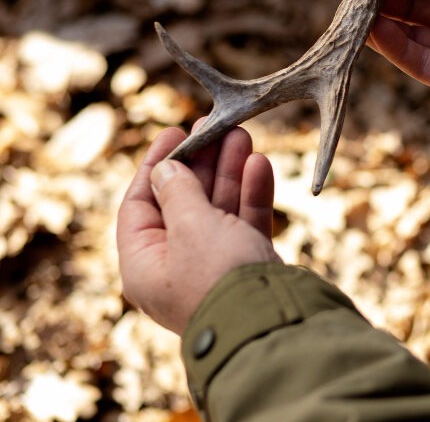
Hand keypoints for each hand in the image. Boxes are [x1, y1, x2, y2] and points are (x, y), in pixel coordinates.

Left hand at [117, 123, 278, 334]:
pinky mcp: (247, 265)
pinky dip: (252, 194)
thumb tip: (165, 170)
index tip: (175, 131)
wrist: (271, 321)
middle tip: (215, 126)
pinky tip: (260, 164)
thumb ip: (178, 192)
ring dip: (230, 171)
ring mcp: (214, 265)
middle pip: (183, 201)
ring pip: (218, 208)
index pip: (140, 204)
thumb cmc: (220, 277)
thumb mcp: (191, 226)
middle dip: (201, 162)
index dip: (157, 164)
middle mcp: (176, 265)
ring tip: (243, 135)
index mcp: (144, 264)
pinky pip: (244, 222)